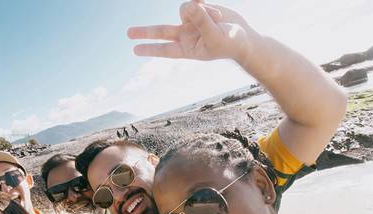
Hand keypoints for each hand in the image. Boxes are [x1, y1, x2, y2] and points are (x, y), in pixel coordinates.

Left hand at [127, 0, 256, 63]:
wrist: (244, 36)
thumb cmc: (230, 44)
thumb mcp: (215, 37)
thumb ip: (201, 22)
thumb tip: (186, 5)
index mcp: (187, 48)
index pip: (165, 49)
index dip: (150, 49)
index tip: (135, 49)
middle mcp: (185, 34)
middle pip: (161, 31)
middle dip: (145, 32)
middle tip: (127, 34)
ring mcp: (191, 20)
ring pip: (186, 9)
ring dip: (203, 13)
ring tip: (216, 20)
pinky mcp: (199, 8)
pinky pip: (195, 1)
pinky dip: (205, 4)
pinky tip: (215, 12)